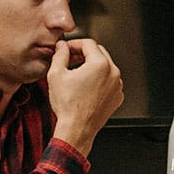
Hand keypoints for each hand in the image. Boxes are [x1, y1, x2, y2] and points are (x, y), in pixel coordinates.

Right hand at [47, 38, 122, 156]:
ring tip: (77, 74)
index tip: (66, 49)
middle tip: (70, 59)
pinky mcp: (117, 96)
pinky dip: (99, 79)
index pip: (88, 44)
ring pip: (105, 66)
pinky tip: (86, 87)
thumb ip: (60, 55)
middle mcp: (113, 73)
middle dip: (84, 53)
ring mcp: (117, 85)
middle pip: (99, 52)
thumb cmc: (68, 106)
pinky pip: (109, 81)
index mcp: (100, 64)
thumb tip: (62, 47)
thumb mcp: (56, 75)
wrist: (77, 129)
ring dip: (92, 66)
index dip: (74, 44)